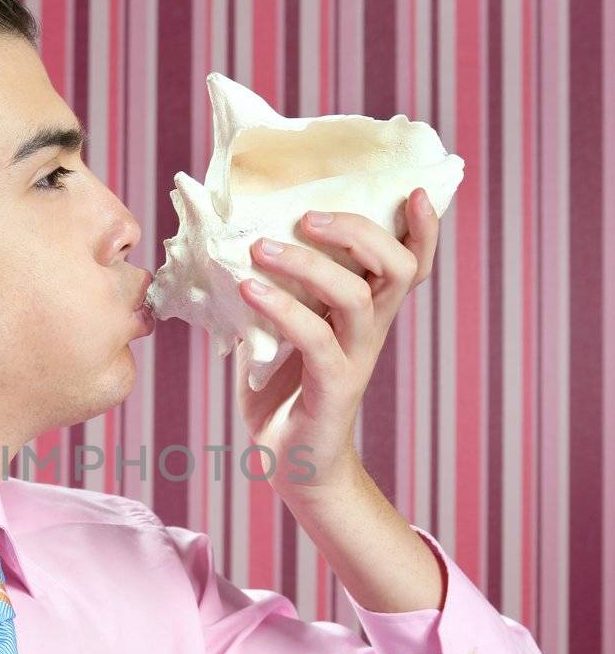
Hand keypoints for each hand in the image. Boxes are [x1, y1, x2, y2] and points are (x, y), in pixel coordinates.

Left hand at [235, 187, 438, 493]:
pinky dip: (282, 308)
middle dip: (360, 231)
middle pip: (398, 267)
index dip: (422, 228)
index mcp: (368, 310)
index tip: (412, 189)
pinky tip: (248, 289)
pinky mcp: (334, 387)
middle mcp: (372, 329)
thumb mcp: (277, 329)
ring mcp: (357, 358)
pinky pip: (315, 339)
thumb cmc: (284, 391)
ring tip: (261, 247)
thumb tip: (232, 242)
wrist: (293, 464)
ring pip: (357, 296)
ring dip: (310, 264)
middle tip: (306, 215)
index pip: (411, 262)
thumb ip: (272, 288)